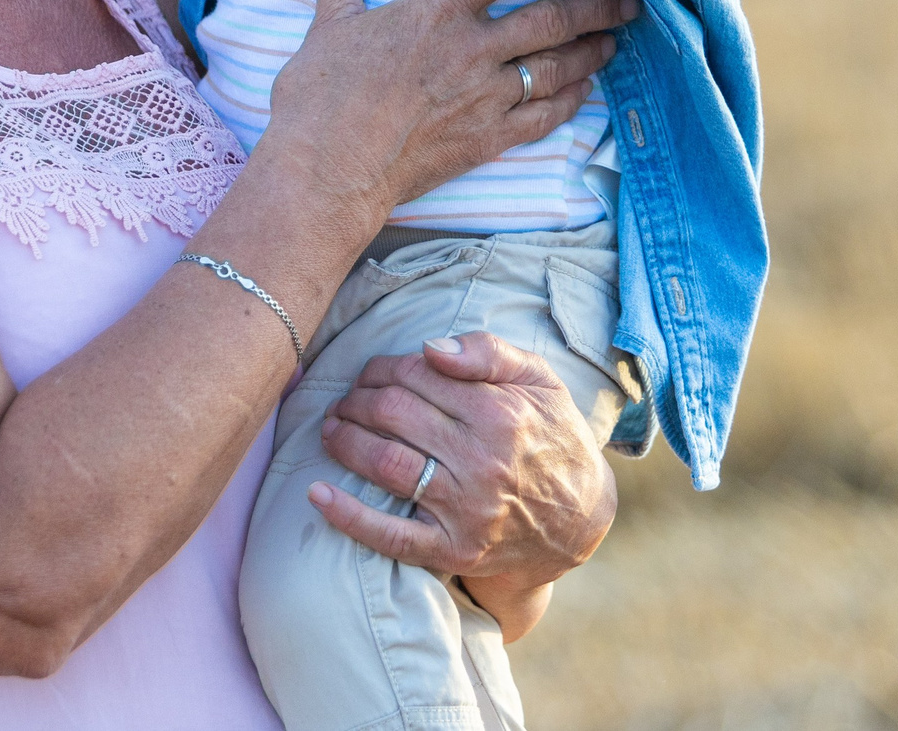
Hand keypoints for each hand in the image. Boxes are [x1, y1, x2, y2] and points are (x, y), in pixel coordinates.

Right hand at [264, 0, 637, 217]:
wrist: (326, 172)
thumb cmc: (321, 97)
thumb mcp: (328, 23)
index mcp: (438, 13)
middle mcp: (473, 51)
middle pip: (552, 18)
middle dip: (596, 4)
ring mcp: (485, 98)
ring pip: (557, 68)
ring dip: (592, 50)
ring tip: (615, 39)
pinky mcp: (487, 140)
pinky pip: (544, 117)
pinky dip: (570, 101)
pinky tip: (585, 91)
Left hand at [308, 333, 616, 641]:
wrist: (579, 519)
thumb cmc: (552, 437)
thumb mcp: (540, 381)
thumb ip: (488, 353)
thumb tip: (430, 347)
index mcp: (501, 414)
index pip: (418, 376)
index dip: (384, 368)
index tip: (372, 372)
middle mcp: (482, 462)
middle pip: (394, 415)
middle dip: (359, 399)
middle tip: (348, 398)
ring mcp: (465, 510)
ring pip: (385, 464)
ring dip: (345, 441)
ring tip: (332, 429)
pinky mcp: (453, 550)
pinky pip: (390, 537)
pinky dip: (349, 516)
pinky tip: (317, 495)